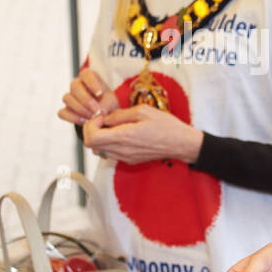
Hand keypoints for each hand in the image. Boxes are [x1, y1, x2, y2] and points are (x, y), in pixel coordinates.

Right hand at [57, 67, 118, 125]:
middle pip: (75, 86)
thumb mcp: (111, 103)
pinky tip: (84, 122)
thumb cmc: (108, 105)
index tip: (100, 94)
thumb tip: (99, 112)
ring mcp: (70, 97)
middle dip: (86, 100)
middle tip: (97, 112)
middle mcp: (77, 85)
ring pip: (67, 98)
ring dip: (80, 109)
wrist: (104, 117)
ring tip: (93, 118)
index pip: (86, 74)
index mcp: (89, 77)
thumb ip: (106, 105)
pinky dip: (73, 118)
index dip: (92, 83)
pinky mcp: (66, 110)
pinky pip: (62, 112)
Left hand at [82, 105, 202, 164]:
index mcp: (125, 136)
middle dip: (92, 131)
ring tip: (112, 127)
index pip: (92, 138)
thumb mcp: (142, 111)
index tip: (101, 117)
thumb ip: (120, 114)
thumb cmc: (165, 125)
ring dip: (100, 138)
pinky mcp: (130, 160)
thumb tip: (106, 117)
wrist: (180, 143)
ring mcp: (126, 157)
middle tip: (104, 121)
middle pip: (92, 146)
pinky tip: (121, 134)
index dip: (90, 126)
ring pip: (99, 151)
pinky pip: (111, 153)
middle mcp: (123, 150)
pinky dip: (109, 143)